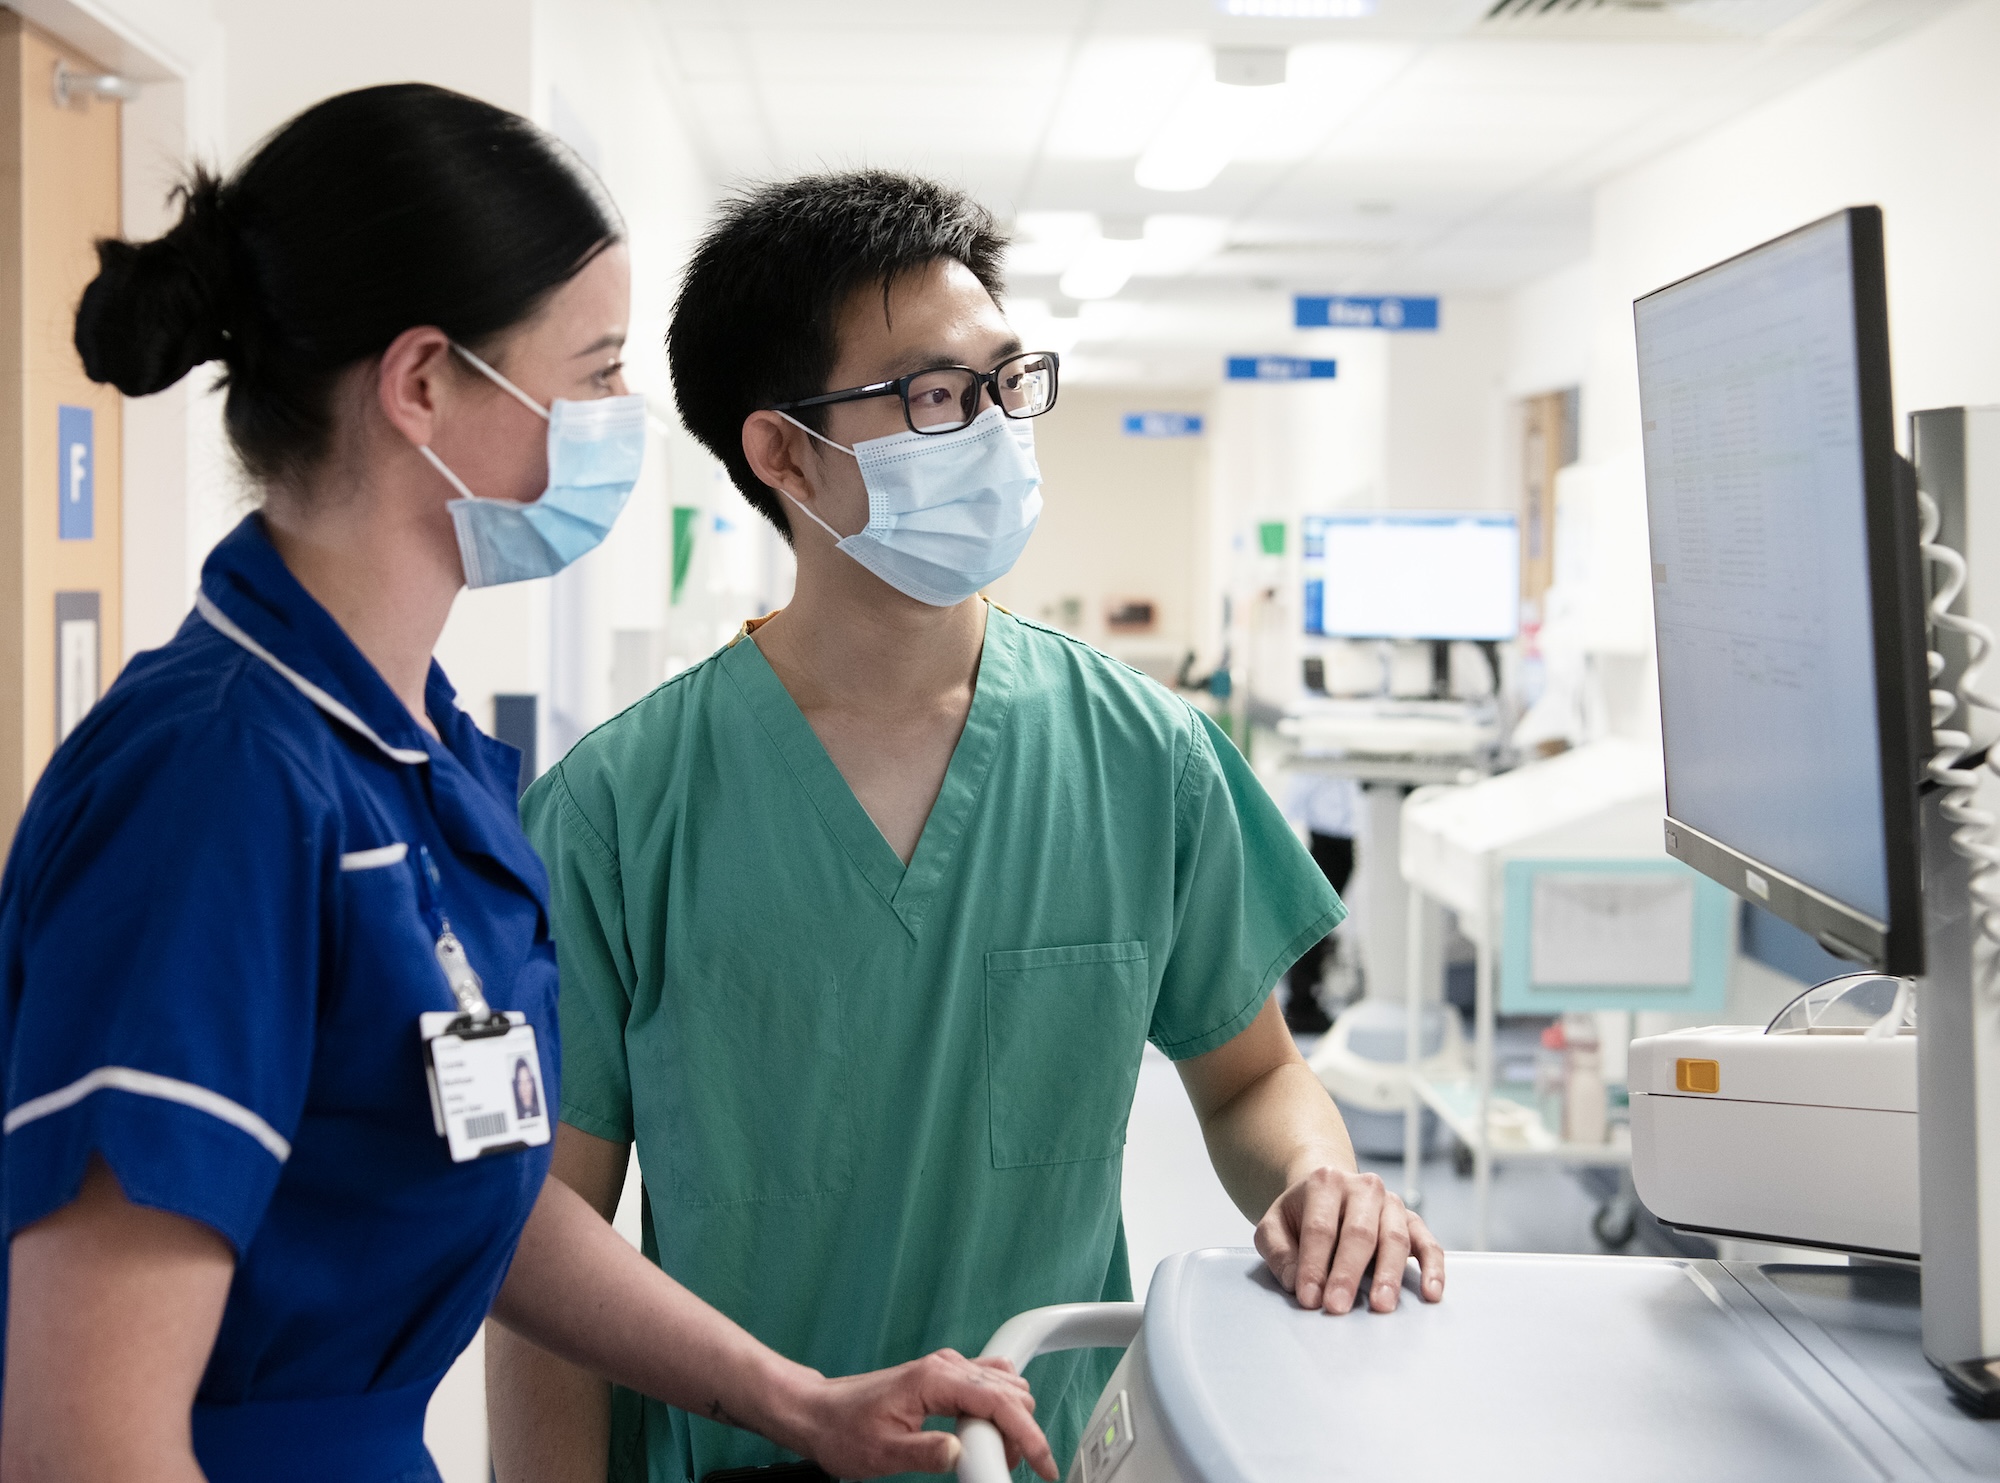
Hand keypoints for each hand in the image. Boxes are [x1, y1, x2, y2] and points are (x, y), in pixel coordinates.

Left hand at [792, 1349, 1056, 1480]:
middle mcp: (946, 1366)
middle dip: (1020, 1433)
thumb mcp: (883, 1454)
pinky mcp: (942, 1377)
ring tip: (991, 1457)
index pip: (1002, 1403)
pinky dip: (997, 1411)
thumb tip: (962, 1454)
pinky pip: (987, 1386)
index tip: (1043, 1467)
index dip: (1029, 1437)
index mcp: (936, 1380)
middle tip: (1003, 1468)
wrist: (818, 1413)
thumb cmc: (843, 1429)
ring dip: (1010, 1422)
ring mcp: (945, 1368)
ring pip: (1004, 1386)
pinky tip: (982, 1437)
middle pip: (1011, 1392)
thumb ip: (926, 1454)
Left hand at [1255, 1166, 1444, 1314]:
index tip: (1309, 1297)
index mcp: (1326, 1183)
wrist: (1328, 1191)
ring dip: (1388, 1275)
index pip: (1320, 1228)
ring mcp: (1391, 1204)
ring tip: (1381, 1305)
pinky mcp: (1412, 1222)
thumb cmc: (1301, 1214)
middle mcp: (1363, 1188)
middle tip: (1338, 1306)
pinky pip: (1428, 1243)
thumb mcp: (1274, 1225)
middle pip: (1359, 1233)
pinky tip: (1430, 1292)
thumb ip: (1278, 1251)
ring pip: (1395, 1238)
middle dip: (1348, 1273)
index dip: (1313, 1265)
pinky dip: (1433, 1268)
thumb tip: (1295, 1281)